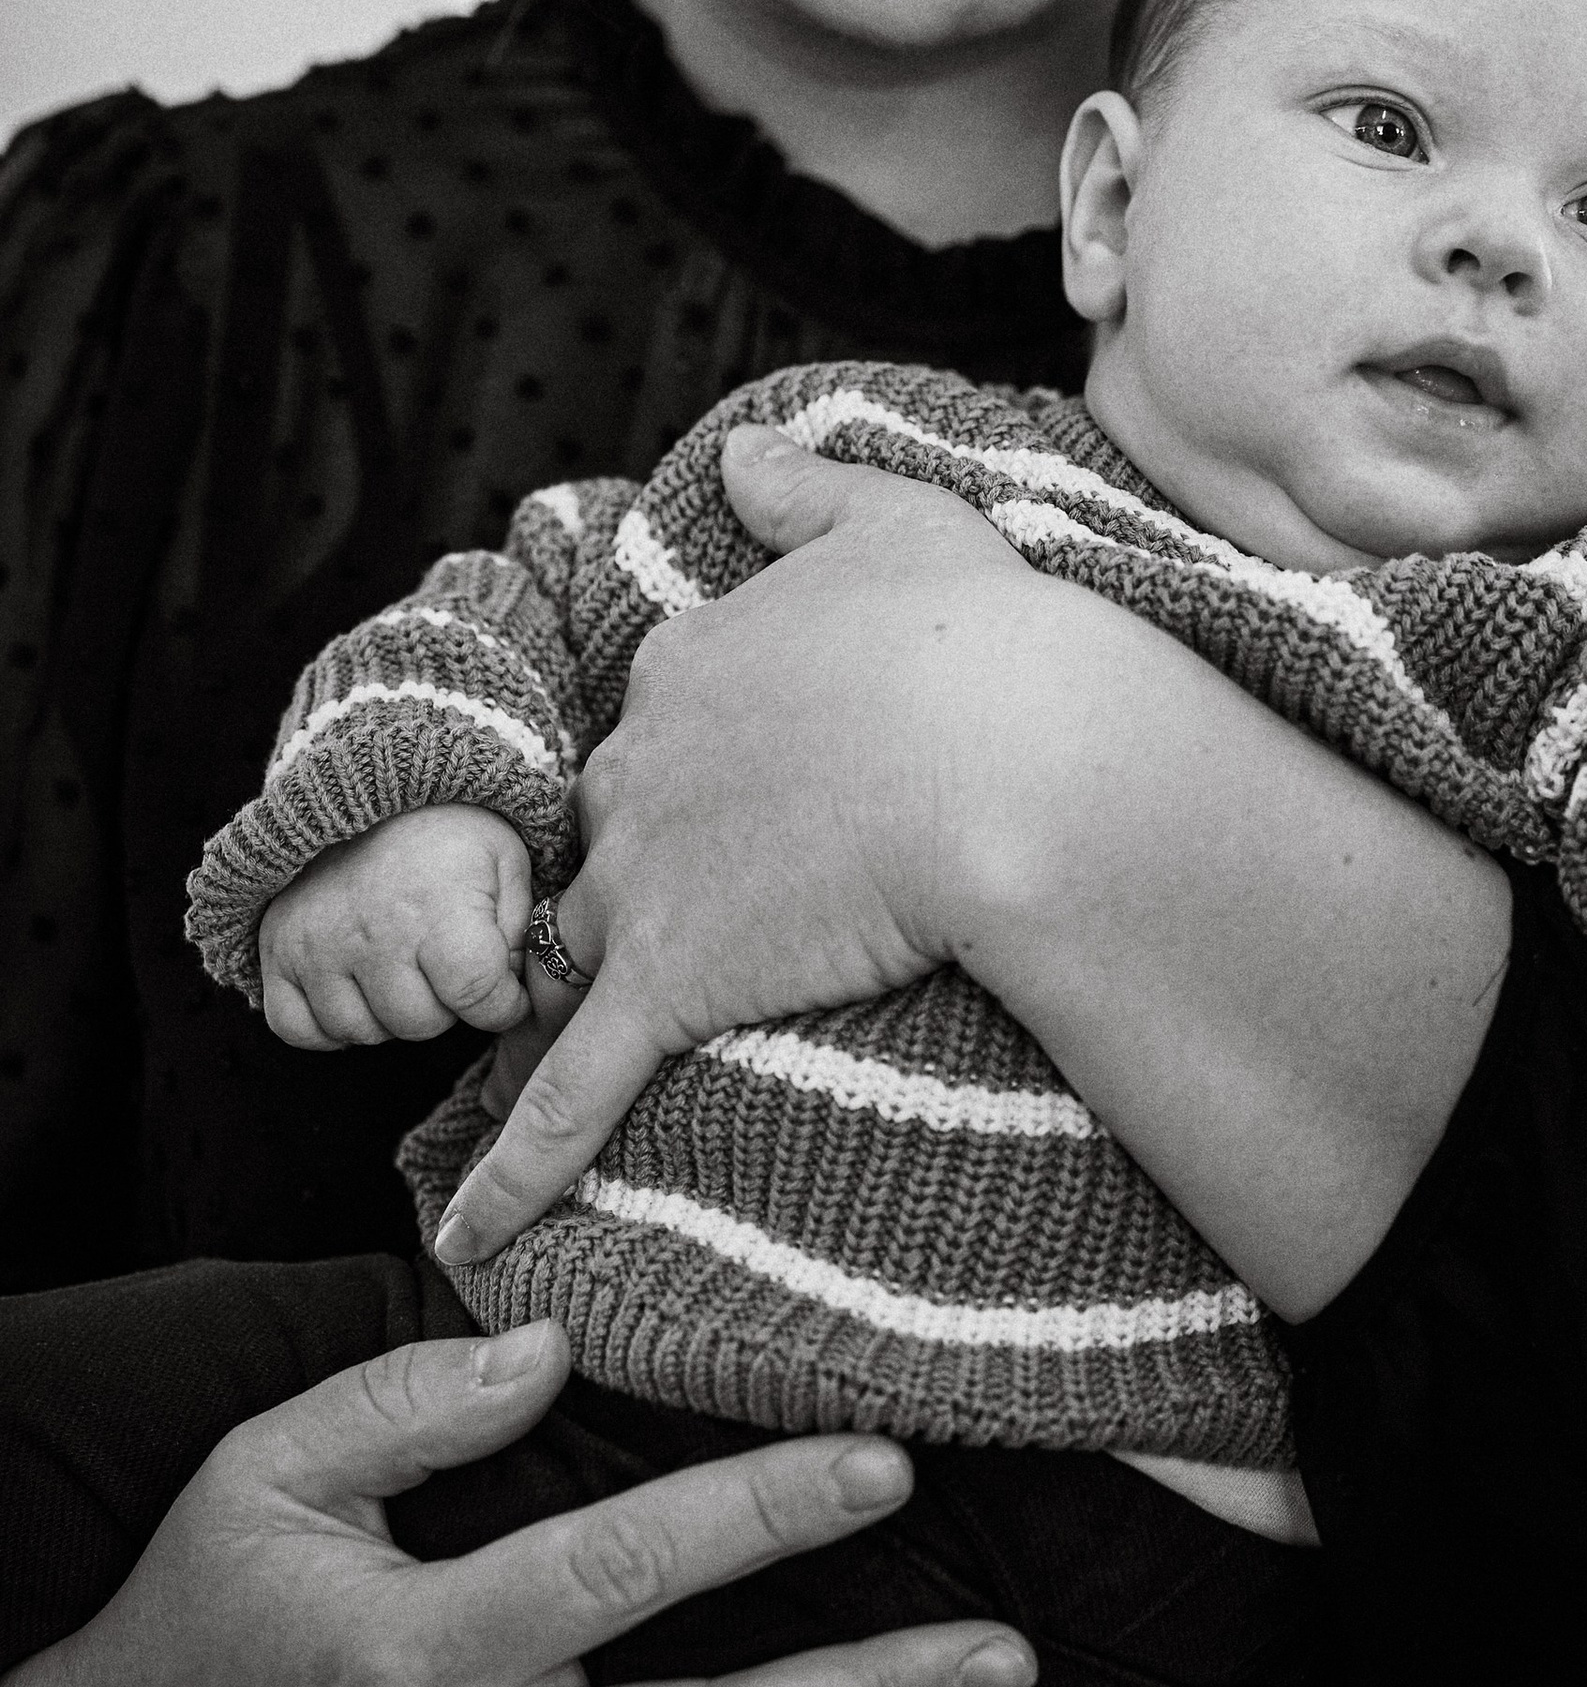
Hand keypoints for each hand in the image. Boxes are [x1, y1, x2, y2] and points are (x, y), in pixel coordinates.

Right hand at [262, 805, 534, 1051]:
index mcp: (438, 908)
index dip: (501, 1006)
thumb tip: (507, 992)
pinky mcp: (277, 950)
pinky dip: (327, 1025)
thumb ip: (518, 934)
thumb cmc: (448, 833)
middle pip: (420, 1024)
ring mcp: (316, 945)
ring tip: (403, 970)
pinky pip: (297, 1028)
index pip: (477, 998)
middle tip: (445, 968)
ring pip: (362, 1032)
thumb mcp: (506, 863)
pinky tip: (355, 992)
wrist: (368, 785)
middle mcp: (372, 933)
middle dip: (446, 1006)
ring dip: (389, 1014)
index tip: (503, 994)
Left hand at [435, 437, 1024, 1262]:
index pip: (665, 721)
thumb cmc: (981, 639)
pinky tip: (473, 1236)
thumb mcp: (897, 519)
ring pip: (573, 944)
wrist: (1013, 754)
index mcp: (695, 662)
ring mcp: (646, 875)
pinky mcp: (670, 979)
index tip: (750, 792)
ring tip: (543, 1047)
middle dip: (637, 868)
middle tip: (699, 908)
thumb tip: (743, 451)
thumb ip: (806, 490)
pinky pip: (571, 1092)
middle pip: (609, 828)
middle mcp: (646, 761)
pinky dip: (515, 1170)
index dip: (703, 763)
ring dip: (557, 993)